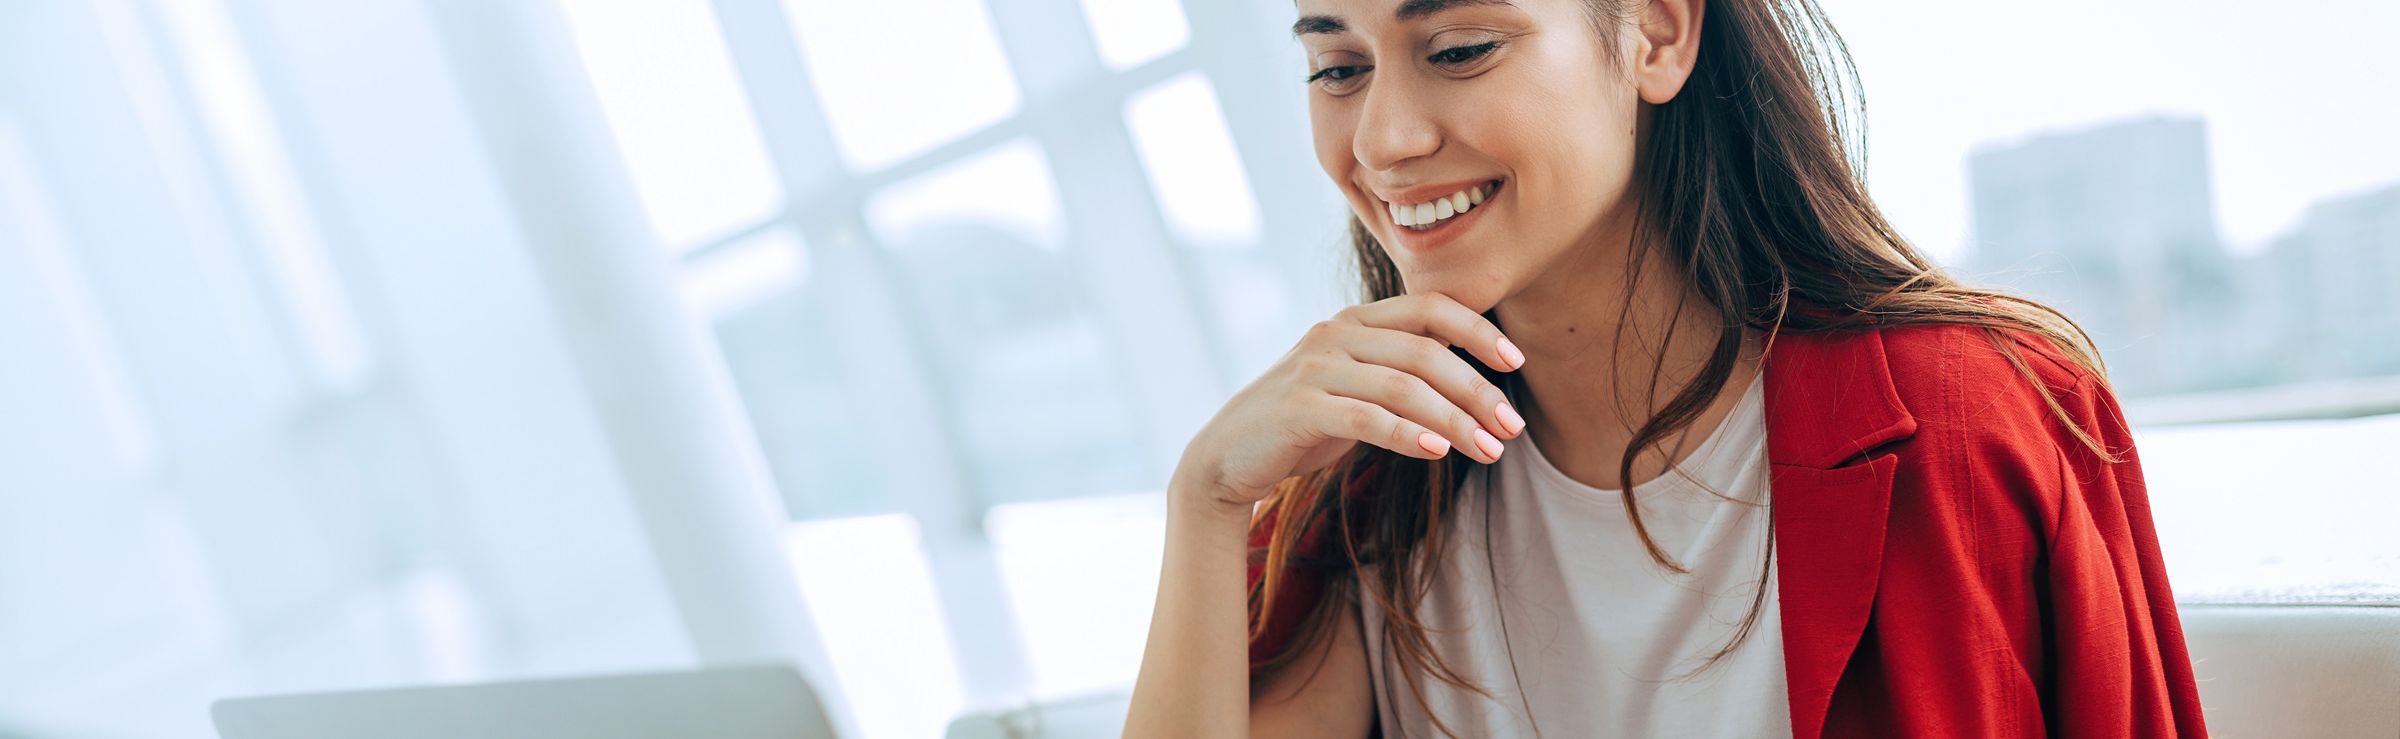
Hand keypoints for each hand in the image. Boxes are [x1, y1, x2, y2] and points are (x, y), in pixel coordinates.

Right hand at [1174, 292, 1527, 510]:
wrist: (1228, 455)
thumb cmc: (1304, 422)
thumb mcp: (1358, 387)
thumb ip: (1402, 371)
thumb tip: (1470, 372)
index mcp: (1356, 320)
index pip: (1428, 307)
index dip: (1476, 330)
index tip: (1516, 361)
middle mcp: (1336, 333)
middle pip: (1424, 352)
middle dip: (1477, 391)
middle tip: (1512, 428)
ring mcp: (1315, 368)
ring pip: (1403, 387)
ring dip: (1454, 421)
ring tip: (1490, 451)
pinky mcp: (1299, 407)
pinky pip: (1366, 418)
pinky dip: (1407, 434)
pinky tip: (1438, 453)